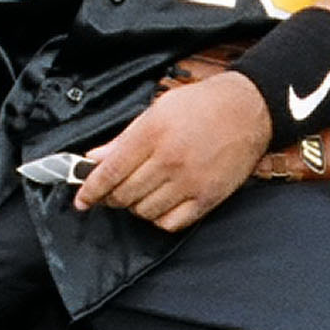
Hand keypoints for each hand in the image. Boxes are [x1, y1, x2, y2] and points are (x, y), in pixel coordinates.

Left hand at [72, 71, 270, 231]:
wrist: (248, 110)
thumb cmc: (201, 106)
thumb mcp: (157, 111)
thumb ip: (123, 139)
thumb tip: (93, 158)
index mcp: (152, 134)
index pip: (110, 172)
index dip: (90, 190)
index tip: (82, 200)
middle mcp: (170, 160)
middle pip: (124, 195)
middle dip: (110, 198)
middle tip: (111, 192)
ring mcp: (190, 182)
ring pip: (144, 212)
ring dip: (135, 207)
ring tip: (139, 194)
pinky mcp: (208, 198)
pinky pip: (171, 223)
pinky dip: (159, 219)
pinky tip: (160, 205)